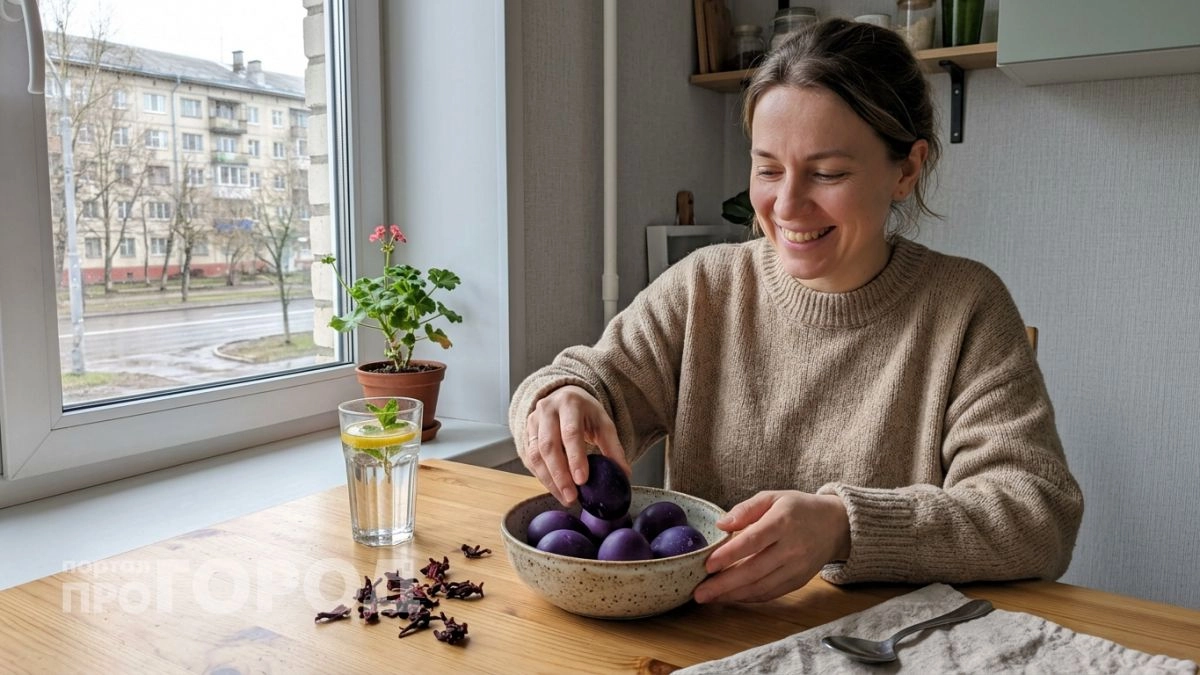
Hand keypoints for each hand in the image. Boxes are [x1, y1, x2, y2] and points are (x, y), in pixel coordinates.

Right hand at [521, 385, 630, 505]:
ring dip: (549, 480)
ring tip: (564, 497)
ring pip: (535, 455)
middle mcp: (547, 410)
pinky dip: (541, 476)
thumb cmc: (586, 413)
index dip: (575, 458)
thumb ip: (613, 447)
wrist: (564, 397)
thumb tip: (624, 474)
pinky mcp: (525, 435)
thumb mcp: (603, 423)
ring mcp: (532, 422)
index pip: (570, 433)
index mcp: (569, 403)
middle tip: (571, 496)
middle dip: (560, 475)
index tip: (582, 480)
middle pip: (549, 445)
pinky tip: (554, 488)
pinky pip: (530, 459)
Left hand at [692, 490, 849, 603]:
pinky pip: (772, 593)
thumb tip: (721, 525)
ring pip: (762, 586)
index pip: (753, 541)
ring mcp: (797, 567)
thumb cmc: (798, 508)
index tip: (707, 565)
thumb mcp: (773, 497)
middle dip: (724, 584)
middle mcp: (792, 548)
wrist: (835, 525)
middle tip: (699, 593)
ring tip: (709, 598)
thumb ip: (746, 509)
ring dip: (733, 595)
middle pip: (754, 570)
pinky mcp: (800, 581)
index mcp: (783, 522)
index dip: (729, 555)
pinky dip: (750, 598)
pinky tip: (731, 597)